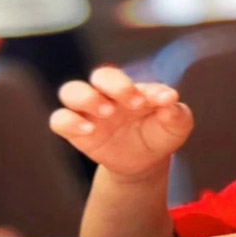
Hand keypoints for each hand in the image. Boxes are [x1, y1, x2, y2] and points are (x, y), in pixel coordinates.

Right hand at [49, 67, 193, 179]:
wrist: (146, 162)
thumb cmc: (161, 135)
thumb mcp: (176, 124)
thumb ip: (176, 112)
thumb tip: (170, 98)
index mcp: (132, 88)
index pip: (128, 77)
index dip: (139, 86)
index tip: (160, 101)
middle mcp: (108, 94)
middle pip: (100, 75)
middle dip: (114, 84)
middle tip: (133, 104)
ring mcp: (90, 112)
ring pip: (70, 91)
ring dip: (86, 98)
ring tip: (107, 113)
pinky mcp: (76, 131)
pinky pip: (59, 120)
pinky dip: (68, 121)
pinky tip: (89, 130)